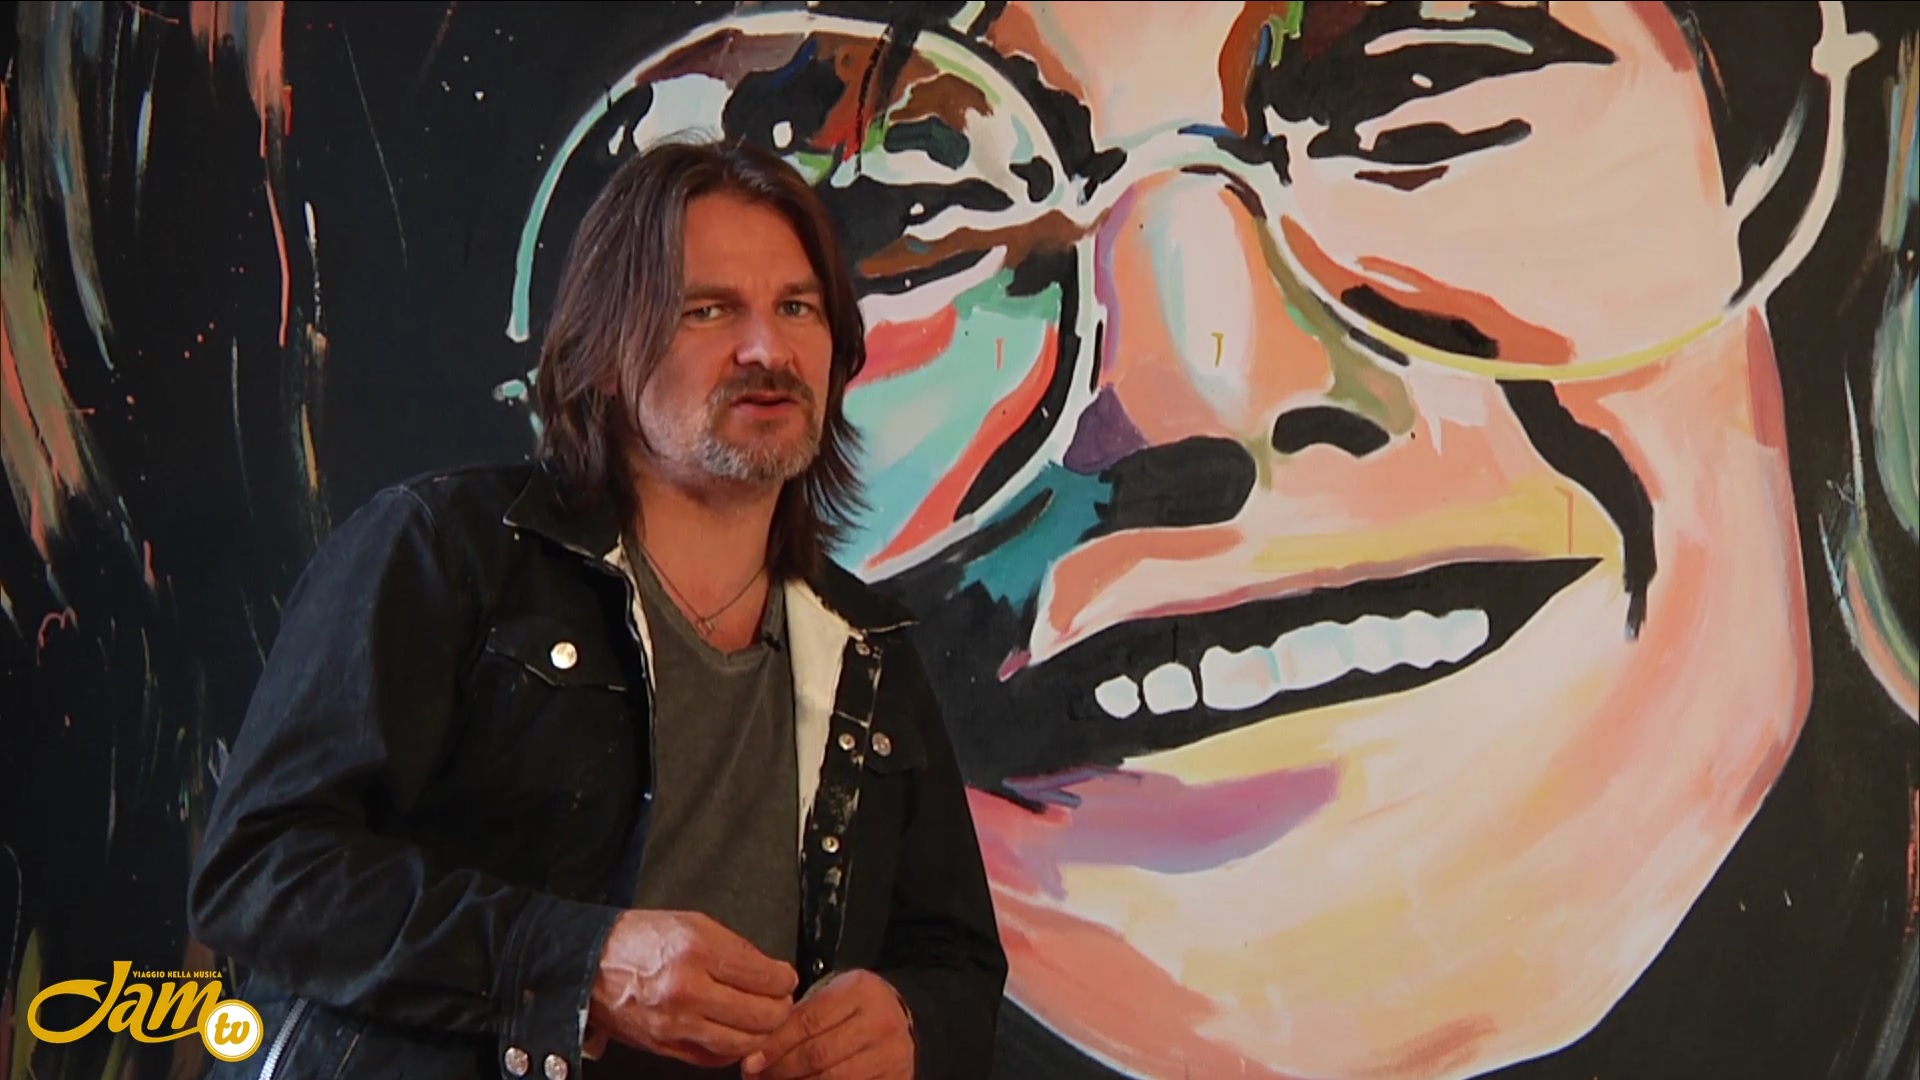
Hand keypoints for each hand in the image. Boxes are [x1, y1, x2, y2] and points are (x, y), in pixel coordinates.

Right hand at [588, 910, 798, 1067]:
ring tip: (763, 1019)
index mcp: (697, 950)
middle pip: (760, 1015)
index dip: (785, 978)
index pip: (764, 975)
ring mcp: (676, 1024)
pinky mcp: (666, 1047)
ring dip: (761, 1034)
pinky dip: (733, 1050)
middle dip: (780, 1008)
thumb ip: (734, 949)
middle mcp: (688, 990)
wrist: (591, 966)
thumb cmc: (639, 940)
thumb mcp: (692, 924)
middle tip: (781, 1000)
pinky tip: (736, 1035)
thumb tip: (770, 972)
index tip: (785, 977)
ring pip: (742, 1043)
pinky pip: (715, 1059)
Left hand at [741, 970, 913, 1079]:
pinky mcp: (896, 1078)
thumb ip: (799, 1018)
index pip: (808, 1022)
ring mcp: (891, 1054)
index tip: (751, 1061)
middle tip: (757, 1077)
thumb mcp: (833, 996)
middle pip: (819, 1055)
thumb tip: (756, 1053)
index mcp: (860, 992)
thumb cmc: (856, 1007)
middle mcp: (880, 1022)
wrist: (903, 1019)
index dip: (776, 1045)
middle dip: (782, 1070)